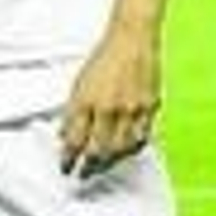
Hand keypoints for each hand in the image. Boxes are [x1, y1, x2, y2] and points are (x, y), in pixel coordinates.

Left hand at [60, 23, 160, 176]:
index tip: (65, 168)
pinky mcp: (150, 108)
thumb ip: (74, 112)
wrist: (131, 40)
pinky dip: (130, 150)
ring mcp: (132, 110)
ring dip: (110, 162)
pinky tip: (123, 153)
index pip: (75, 139)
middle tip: (83, 176)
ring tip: (101, 168)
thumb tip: (65, 135)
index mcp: (87, 100)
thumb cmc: (104, 60)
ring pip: (120, 149)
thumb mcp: (79, 84)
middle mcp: (109, 108)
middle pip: (98, 150)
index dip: (69, 158)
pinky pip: (141, 138)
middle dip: (89, 167)